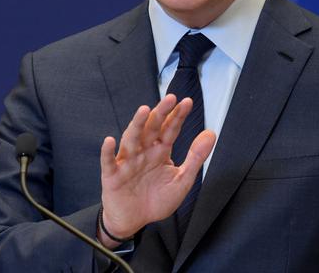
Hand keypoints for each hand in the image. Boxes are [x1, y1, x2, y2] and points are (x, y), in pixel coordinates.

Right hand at [98, 94, 215, 246]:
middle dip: (160, 113)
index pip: (170, 129)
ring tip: (144, 111)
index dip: (177, 116)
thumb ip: (196, 157)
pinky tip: (110, 141)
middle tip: (169, 98)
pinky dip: (107, 152)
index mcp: (160, 151)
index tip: (187, 102)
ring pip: (131, 139)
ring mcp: (127, 162)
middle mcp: (143, 152)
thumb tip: (211, 134)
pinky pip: (109, 162)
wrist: (135, 221)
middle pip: (151, 128)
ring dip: (137, 124)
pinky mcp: (112, 176)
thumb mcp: (182, 180)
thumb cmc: (156, 200)